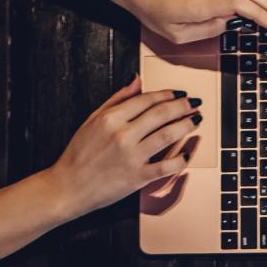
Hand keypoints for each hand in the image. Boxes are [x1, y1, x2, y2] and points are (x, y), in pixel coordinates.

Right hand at [46, 77, 202, 219]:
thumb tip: (137, 81)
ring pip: (166, 135)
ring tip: (196, 120)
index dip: (167, 94)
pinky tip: (187, 153)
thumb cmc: (79, 153)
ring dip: (185, 126)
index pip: (146, 100)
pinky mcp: (137, 178)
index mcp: (111, 118)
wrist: (69, 186)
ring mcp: (131, 156)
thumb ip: (117, 99)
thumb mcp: (93, 119)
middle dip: (182, 107)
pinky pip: (165, 167)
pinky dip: (180, 160)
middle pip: (160, 114)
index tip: (180, 94)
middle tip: (195, 103)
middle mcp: (123, 135)